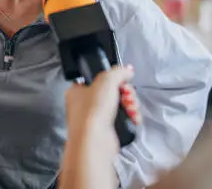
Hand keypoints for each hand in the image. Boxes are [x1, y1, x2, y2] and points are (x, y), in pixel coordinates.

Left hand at [61, 67, 138, 188]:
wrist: (94, 141)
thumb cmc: (93, 109)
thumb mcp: (106, 81)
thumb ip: (119, 72)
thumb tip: (127, 70)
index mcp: (77, 90)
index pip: (97, 79)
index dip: (112, 79)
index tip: (122, 81)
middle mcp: (84, 105)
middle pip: (112, 92)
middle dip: (126, 93)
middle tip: (128, 96)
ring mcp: (95, 119)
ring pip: (119, 105)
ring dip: (130, 105)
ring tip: (131, 108)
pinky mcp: (106, 131)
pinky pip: (122, 119)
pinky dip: (130, 117)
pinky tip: (133, 118)